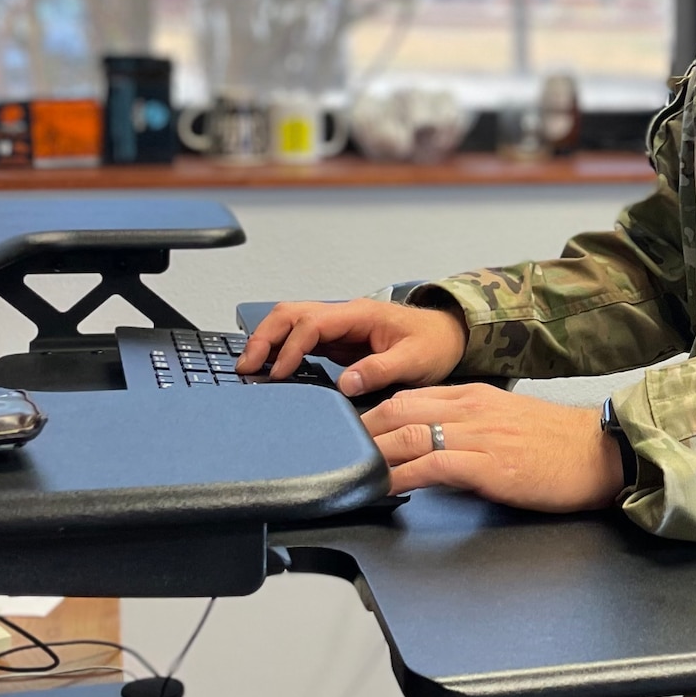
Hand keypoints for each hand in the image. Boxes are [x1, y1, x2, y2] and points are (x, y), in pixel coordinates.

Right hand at [238, 297, 466, 396]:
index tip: (279, 373)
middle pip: (291, 314)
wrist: (449, 335)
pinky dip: (281, 350)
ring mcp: (338, 327)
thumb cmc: (434, 343)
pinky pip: (301, 339)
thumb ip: (381, 369)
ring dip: (267, 340)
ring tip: (249, 367)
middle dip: (265, 336)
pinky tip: (270, 369)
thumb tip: (346, 382)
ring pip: (291, 322)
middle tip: (246, 366)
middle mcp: (344, 315)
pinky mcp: (338, 341)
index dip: (291, 347)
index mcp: (360, 314)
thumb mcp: (415, 360)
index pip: (313, 323)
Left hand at [362, 384, 625, 511]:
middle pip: (399, 409)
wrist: (601, 453)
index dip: (374, 414)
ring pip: (409, 434)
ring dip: (373, 455)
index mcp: (475, 396)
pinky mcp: (489, 465)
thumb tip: (434, 446)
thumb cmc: (559, 444)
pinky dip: (403, 476)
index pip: (410, 396)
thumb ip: (470, 426)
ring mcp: (479, 435)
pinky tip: (385, 488)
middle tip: (334, 453)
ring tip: (349, 472)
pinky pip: (434, 466)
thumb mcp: (508, 422)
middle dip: (361, 432)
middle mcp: (471, 408)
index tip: (350, 433)